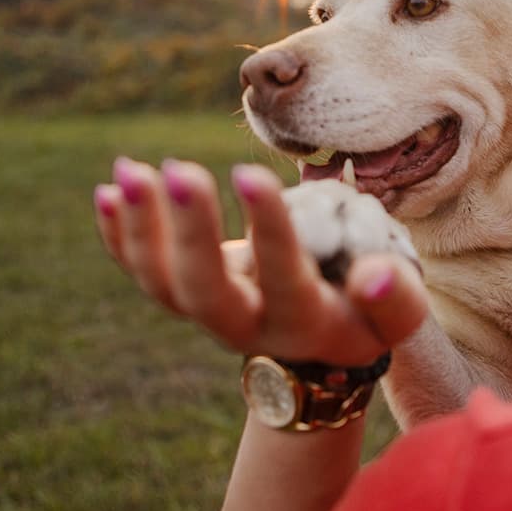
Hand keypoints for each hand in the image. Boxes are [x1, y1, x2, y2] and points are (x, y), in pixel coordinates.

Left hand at [93, 157, 427, 364]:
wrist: (326, 341)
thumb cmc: (371, 312)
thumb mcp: (400, 310)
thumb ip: (395, 294)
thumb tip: (371, 275)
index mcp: (304, 323)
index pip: (283, 277)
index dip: (265, 230)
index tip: (249, 174)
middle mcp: (247, 324)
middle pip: (203, 290)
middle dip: (187, 232)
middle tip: (179, 170)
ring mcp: (211, 311)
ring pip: (161, 283)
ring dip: (141, 229)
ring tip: (132, 170)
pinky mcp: (188, 294)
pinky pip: (144, 272)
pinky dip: (121, 236)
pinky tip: (111, 190)